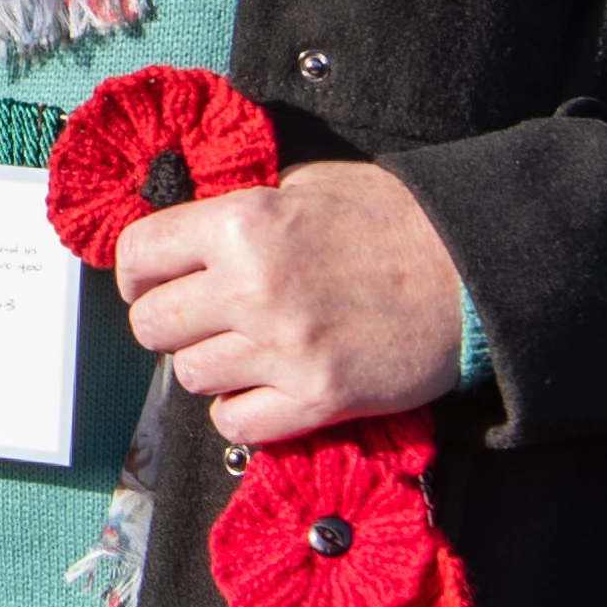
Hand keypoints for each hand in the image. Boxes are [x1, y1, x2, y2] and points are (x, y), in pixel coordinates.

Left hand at [111, 156, 467, 452]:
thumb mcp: (308, 184)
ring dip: (208, 364)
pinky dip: (239, 410)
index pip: (138, 254)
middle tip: (199, 317)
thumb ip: (243, 209)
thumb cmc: (391, 222)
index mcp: (243, 223)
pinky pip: (233, 422)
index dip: (137, 271)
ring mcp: (283, 349)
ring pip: (188, 376)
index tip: (151, 280)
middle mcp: (252, 287)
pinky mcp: (317, 399)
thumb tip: (185, 235)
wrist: (470, 275)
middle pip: (150, 325)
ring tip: (243, 348)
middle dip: (167, 322)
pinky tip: (263, 386)